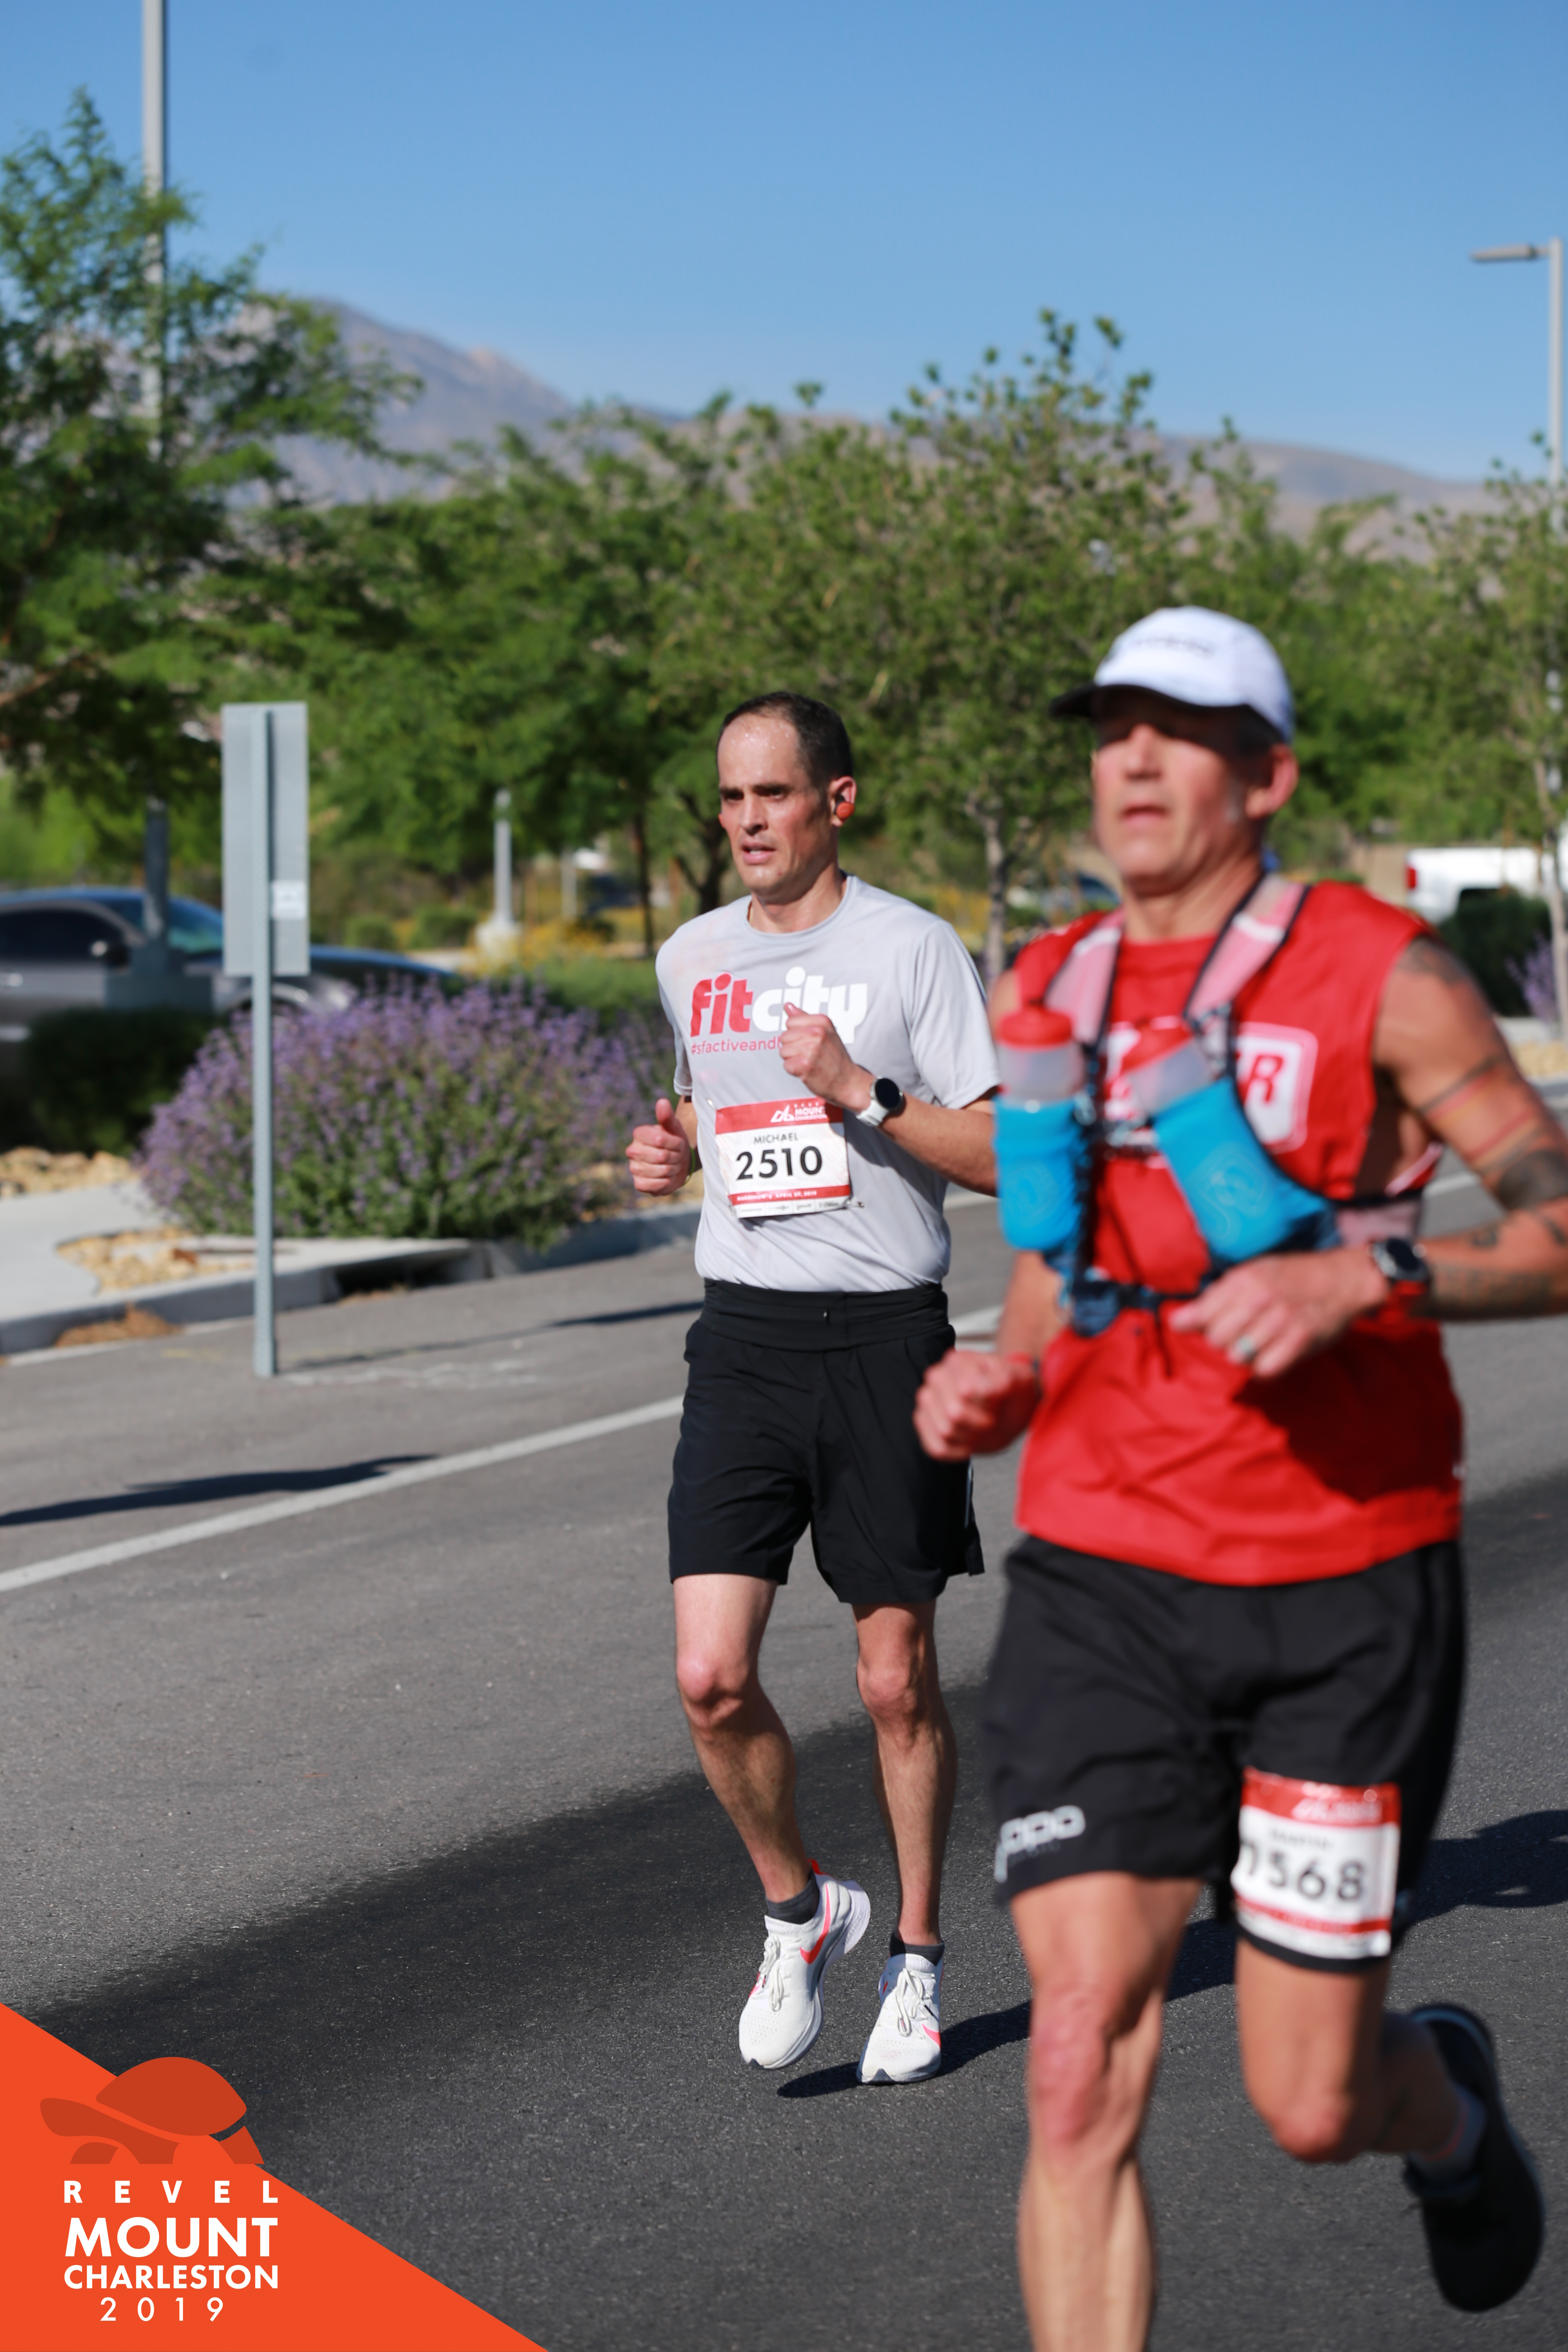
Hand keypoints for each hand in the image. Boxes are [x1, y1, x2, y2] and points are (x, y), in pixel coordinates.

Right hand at [626, 1097, 691, 1195]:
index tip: (678, 1144)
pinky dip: (664, 1183)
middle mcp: (632, 1150)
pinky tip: (666, 1178)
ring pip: (659, 1171)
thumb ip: (667, 1116)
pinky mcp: (638, 1183)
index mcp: (639, 1134)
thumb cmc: (675, 1143)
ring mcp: (633, 1167)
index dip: (675, 1143)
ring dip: (672, 1170)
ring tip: (672, 1166)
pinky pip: (652, 1185)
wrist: (678, 1163)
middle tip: (676, 1156)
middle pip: (661, 1156)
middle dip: (675, 1157)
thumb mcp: (674, 1128)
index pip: (660, 1139)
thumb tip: (662, 1102)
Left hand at [778, 1004, 870, 1109]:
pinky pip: (786, 1065)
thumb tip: (788, 1005)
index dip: (796, 1034)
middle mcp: (817, 1033)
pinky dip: (794, 1071)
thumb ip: (804, 1018)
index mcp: (822, 1021)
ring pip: (783, 1051)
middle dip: (793, 1047)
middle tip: (810, 1054)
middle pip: (784, 1036)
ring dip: (793, 1059)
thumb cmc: (835, 1057)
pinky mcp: (805, 1065)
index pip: (790, 1022)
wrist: (848, 1081)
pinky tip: (807, 1070)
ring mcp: (811, 1049)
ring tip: (809, 1062)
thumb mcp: (825, 1031)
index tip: (809, 1041)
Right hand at [914, 1348, 1040, 1460]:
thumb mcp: (1020, 1381)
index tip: (998, 1403)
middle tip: (990, 1418)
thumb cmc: (1012, 1391)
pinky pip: (935, 1448)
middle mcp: (936, 1377)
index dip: (987, 1405)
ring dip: (969, 1436)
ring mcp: (927, 1400)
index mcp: (958, 1362)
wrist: (1007, 1408)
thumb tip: (978, 1388)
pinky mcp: (925, 1423)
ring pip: (944, 1431)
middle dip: (978, 1422)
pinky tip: (968, 1443)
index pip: (965, 1392)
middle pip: (953, 1413)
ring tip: (978, 1428)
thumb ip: (1003, 1380)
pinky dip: (956, 1451)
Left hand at [1166, 1249, 1387, 1378]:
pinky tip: (1272, 1353)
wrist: (1342, 1279)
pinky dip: (1264, 1367)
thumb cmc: (1291, 1277)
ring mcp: (1280, 1320)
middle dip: (1223, 1341)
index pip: (1202, 1316)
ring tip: (1259, 1341)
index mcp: (1244, 1279)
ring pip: (1237, 1356)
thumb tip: (1176, 1323)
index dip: (1203, 1325)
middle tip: (1242, 1332)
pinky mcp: (1299, 1341)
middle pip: (1216, 1339)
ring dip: (1244, 1354)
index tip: (1214, 1324)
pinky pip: (1264, 1369)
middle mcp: (1260, 1298)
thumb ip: (1214, 1299)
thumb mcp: (1251, 1274)